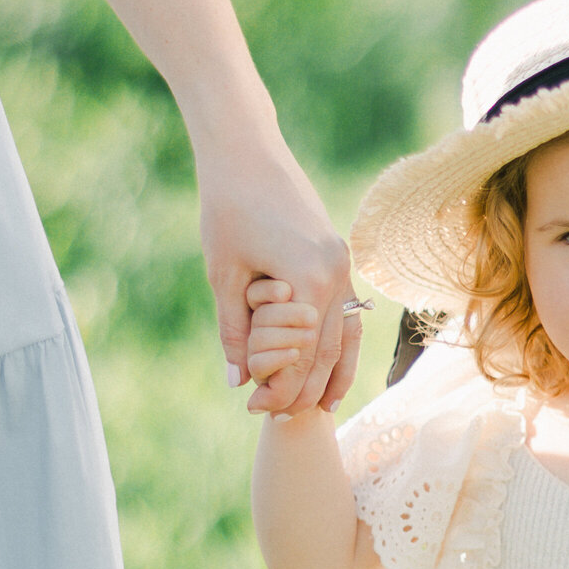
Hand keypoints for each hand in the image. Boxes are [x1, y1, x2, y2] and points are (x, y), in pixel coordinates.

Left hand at [197, 133, 359, 411]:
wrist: (246, 149)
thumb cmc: (227, 206)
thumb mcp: (223, 274)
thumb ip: (233, 331)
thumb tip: (237, 382)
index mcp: (309, 279)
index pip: (302, 354)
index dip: (281, 388)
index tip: (256, 410)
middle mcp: (336, 273)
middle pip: (329, 350)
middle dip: (306, 388)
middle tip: (281, 418)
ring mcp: (343, 264)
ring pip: (345, 334)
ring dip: (334, 373)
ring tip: (320, 407)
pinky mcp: (338, 255)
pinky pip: (344, 311)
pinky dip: (337, 342)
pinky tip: (329, 365)